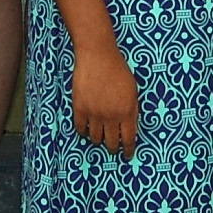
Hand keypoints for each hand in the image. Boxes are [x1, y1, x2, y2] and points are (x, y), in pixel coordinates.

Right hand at [70, 39, 140, 157]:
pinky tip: (86, 130)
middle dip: (113, 148)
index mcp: (127, 112)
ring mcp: (94, 113)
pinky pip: (80, 129)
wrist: (98, 56)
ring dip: (99, 140)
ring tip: (100, 137)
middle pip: (112, 142)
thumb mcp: (133, 91)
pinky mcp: (80, 108)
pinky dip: (84, 132)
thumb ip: (132, 110)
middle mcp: (111, 116)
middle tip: (113, 149)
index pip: (129, 139)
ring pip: (95, 138)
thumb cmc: (118, 70)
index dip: (128, 150)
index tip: (128, 155)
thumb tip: (130, 127)